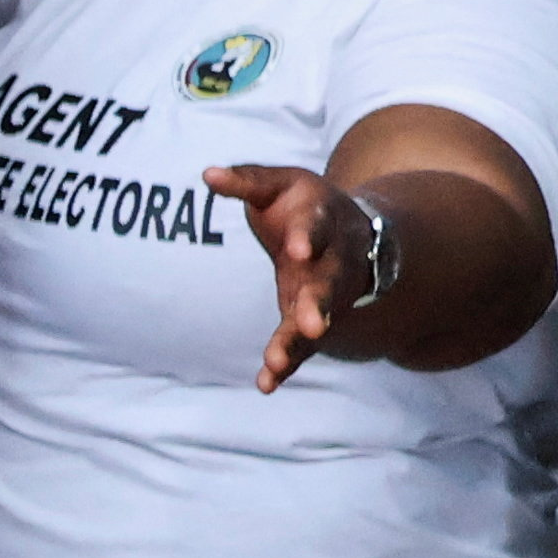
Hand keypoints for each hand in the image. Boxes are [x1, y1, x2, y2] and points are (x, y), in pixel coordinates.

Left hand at [205, 163, 373, 389]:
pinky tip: (266, 383)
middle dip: (320, 304)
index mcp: (322, 220)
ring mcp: (329, 293)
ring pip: (319, 319)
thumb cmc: (303, 203)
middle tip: (314, 325)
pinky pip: (304, 344)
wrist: (350, 228)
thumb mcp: (280, 182)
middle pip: (331, 283)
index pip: (316, 227)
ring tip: (277, 361)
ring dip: (301, 341)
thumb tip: (208, 174)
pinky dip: (287, 363)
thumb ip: (247, 180)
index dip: (307, 237)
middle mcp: (334, 260)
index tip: (296, 249)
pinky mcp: (315, 317)